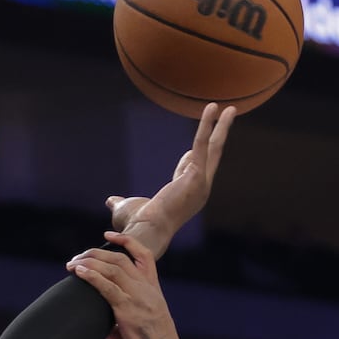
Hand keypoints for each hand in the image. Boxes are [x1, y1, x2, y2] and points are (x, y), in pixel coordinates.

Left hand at [67, 232, 188, 338]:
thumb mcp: (137, 330)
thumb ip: (118, 323)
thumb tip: (102, 329)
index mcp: (154, 291)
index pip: (144, 256)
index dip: (126, 242)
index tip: (108, 234)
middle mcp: (148, 291)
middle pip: (121, 259)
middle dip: (96, 253)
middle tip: (76, 257)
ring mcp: (140, 300)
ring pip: (113, 268)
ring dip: (89, 262)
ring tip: (71, 264)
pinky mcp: (129, 313)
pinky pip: (108, 288)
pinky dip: (91, 277)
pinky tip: (79, 273)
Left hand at [104, 103, 237, 258]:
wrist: (145, 231)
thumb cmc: (136, 225)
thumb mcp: (127, 208)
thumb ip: (120, 202)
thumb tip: (111, 201)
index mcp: (187, 197)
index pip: (191, 170)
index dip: (188, 159)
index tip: (189, 151)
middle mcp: (200, 190)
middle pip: (213, 156)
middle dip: (219, 136)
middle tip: (228, 117)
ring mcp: (202, 182)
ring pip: (214, 147)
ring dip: (220, 126)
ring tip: (227, 107)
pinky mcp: (197, 174)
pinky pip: (203, 144)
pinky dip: (208, 125)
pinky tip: (213, 108)